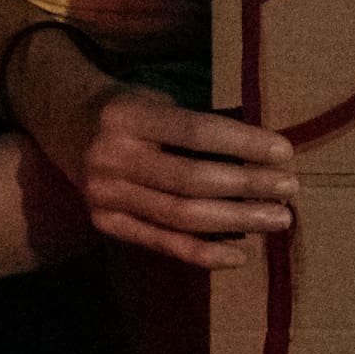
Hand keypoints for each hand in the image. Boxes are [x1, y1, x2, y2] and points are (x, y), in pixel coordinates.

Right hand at [12, 34, 294, 269]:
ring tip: (277, 219)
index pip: (195, 132)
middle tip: (289, 189)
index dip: (243, 144)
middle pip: (191, 180)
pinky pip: (161, 244)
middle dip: (247, 186)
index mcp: (127, 117)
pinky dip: (203, 253)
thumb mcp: (156, 99)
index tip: (285, 151)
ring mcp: (105, 196)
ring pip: (181, 217)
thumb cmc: (129, 108)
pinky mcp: (105, 223)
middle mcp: (112, 158)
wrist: (65, 121)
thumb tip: (264, 150)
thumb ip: (196, 123)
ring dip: (237, 222)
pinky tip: (239, 254)